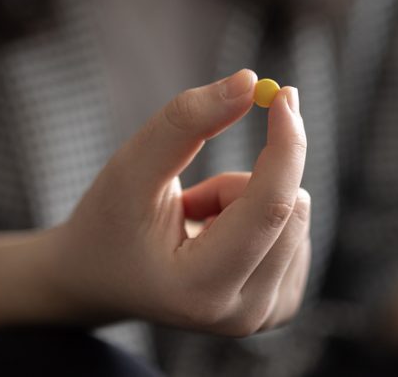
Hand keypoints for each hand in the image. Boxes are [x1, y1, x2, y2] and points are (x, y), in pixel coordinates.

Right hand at [49, 69, 309, 335]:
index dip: (284, 145)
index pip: (269, 208)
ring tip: (198, 222)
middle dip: (247, 178)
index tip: (283, 95)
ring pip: (297, 214)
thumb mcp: (131, 166)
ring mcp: (266, 315)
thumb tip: (250, 82)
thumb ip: (186, 121)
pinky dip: (260, 217)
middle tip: (195, 196)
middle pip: (291, 207)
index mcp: (199, 289)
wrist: (99, 279)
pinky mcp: (281, 304)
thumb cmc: (109, 221)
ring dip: (249, 198)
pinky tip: (218, 238)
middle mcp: (242, 315)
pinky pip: (298, 231)